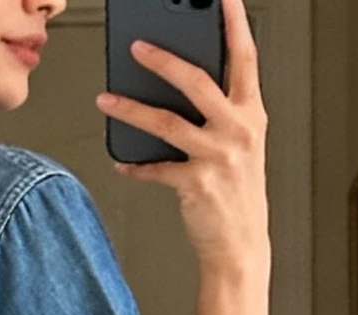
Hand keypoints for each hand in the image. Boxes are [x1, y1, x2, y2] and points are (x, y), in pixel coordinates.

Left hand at [98, 0, 268, 275]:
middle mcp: (238, 131)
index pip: (244, 57)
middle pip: (197, 81)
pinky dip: (135, 165)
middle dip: (163, 59)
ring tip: (106, 99)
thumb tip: (182, 81)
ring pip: (166, 122)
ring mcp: (218, 157)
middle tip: (136, 45)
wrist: (241, 247)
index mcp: (252, 114)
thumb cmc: (238, 195)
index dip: (233, 23)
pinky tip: (120, 160)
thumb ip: (223, 111)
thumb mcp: (242, 145)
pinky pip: (156, 168)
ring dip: (130, 108)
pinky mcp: (197, 184)